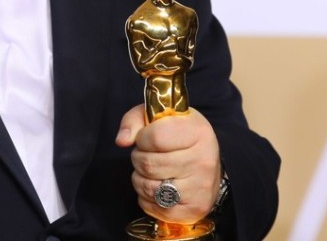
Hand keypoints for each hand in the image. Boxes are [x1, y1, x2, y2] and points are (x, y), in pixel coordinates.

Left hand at [116, 104, 220, 222]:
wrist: (205, 160)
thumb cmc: (177, 134)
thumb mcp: (157, 116)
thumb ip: (134, 121)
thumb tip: (121, 141)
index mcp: (196, 132)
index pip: (155, 138)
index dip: (141, 139)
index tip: (145, 138)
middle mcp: (203, 161)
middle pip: (149, 165)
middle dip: (138, 159)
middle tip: (146, 155)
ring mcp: (201, 188)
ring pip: (150, 188)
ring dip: (140, 179)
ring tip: (151, 171)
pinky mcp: (196, 209)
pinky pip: (157, 209)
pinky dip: (148, 199)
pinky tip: (157, 187)